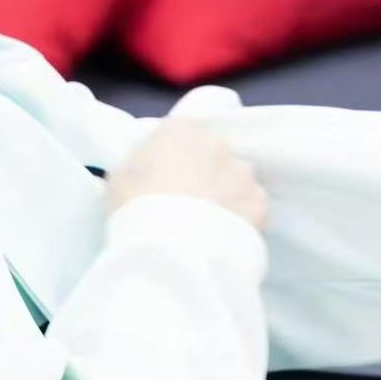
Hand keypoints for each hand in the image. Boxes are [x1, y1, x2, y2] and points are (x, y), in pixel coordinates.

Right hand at [107, 118, 268, 230]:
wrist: (170, 250)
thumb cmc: (135, 208)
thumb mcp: (120, 177)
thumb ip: (141, 164)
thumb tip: (152, 169)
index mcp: (181, 129)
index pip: (183, 134)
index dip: (176, 159)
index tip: (168, 181)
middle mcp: (218, 143)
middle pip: (213, 155)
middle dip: (205, 175)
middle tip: (189, 206)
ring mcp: (243, 173)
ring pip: (236, 181)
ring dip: (226, 195)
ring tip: (208, 227)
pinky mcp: (261, 204)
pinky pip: (251, 208)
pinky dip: (242, 219)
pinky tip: (225, 238)